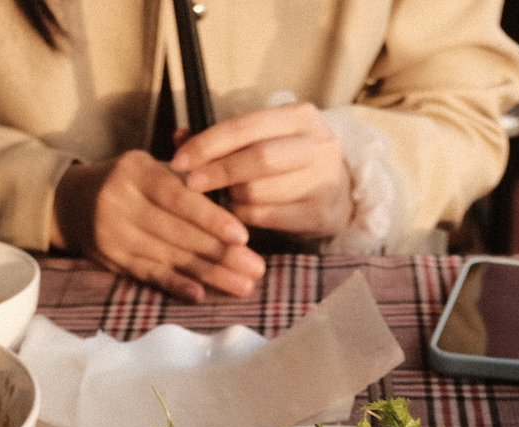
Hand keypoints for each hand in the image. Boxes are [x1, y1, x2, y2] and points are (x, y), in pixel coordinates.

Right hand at [51, 150, 265, 302]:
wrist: (72, 201)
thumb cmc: (129, 182)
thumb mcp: (151, 165)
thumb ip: (188, 174)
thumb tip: (235, 178)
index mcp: (136, 171)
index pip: (179, 197)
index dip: (211, 218)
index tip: (243, 236)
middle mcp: (121, 202)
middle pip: (178, 232)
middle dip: (221, 253)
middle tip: (256, 269)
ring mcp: (114, 234)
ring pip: (168, 257)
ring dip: (209, 275)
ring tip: (242, 286)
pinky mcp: (112, 259)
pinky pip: (149, 274)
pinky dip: (176, 285)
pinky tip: (200, 296)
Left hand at [171, 103, 354, 240]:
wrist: (340, 193)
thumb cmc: (290, 162)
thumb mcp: (264, 138)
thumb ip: (223, 137)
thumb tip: (179, 136)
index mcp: (300, 117)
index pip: (246, 126)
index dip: (208, 143)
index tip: (180, 160)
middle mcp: (318, 144)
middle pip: (258, 158)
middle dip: (218, 171)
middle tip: (191, 184)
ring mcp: (324, 181)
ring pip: (260, 191)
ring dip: (231, 198)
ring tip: (221, 198)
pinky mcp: (321, 214)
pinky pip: (267, 218)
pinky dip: (245, 217)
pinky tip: (238, 215)